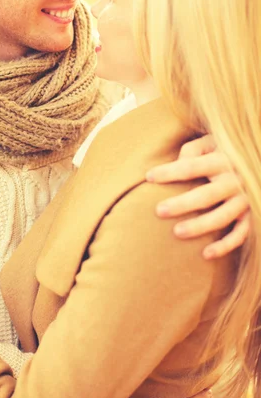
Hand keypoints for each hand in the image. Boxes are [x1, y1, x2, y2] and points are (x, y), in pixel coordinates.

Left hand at [146, 135, 249, 258]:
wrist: (255, 161)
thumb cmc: (222, 152)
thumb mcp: (210, 143)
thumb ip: (192, 150)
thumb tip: (178, 162)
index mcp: (222, 160)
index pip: (191, 166)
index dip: (169, 172)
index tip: (148, 177)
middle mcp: (235, 181)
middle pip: (206, 195)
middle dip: (182, 204)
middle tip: (159, 211)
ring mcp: (245, 201)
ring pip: (222, 217)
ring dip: (200, 226)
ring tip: (176, 232)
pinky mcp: (251, 216)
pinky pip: (240, 234)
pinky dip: (225, 246)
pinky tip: (205, 254)